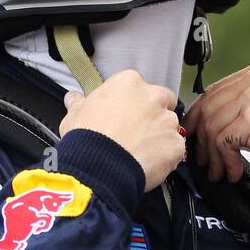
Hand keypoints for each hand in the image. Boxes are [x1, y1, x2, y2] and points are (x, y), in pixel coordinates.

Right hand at [60, 70, 183, 191]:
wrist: (99, 166)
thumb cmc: (86, 138)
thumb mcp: (74, 116)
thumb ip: (79, 104)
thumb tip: (73, 98)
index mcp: (129, 83)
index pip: (140, 89)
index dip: (134, 104)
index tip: (127, 117)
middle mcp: (153, 96)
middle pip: (163, 102)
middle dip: (155, 115)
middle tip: (139, 133)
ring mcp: (168, 121)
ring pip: (170, 127)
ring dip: (161, 136)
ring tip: (142, 152)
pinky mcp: (176, 144)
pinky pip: (175, 149)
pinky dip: (166, 156)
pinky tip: (149, 164)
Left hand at [184, 61, 249, 183]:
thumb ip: (242, 105)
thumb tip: (206, 120)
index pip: (213, 92)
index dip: (199, 118)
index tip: (196, 138)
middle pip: (208, 109)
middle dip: (201, 139)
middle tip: (204, 160)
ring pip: (212, 127)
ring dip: (213, 156)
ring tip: (220, 171)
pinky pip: (222, 142)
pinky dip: (225, 162)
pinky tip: (234, 172)